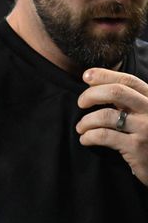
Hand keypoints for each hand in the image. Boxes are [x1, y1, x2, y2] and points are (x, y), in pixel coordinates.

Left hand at [77, 67, 147, 184]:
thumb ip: (128, 101)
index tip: (86, 76)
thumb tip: (94, 83)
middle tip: (81, 103)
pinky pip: (104, 136)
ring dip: (86, 121)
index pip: (128, 80)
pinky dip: (88, 136)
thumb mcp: (144, 114)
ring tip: (81, 127)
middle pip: (116, 92)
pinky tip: (85, 139)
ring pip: (106, 115)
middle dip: (91, 94)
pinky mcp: (137, 147)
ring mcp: (146, 129)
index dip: (104, 75)